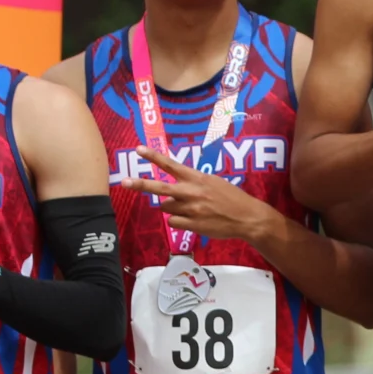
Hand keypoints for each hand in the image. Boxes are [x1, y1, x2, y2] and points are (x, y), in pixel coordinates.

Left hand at [123, 147, 278, 244]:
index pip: (171, 165)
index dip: (154, 157)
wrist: (248, 218)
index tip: (139, 149)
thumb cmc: (232, 199)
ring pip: (166, 208)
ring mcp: (191, 209)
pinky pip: (173, 222)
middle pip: (160, 187)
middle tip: (124, 181)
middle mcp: (192, 192)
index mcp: (198, 178)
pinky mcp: (192, 224)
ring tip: (191, 210)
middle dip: (141, 184)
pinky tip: (194, 220)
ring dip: (173, 208)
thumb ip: (193, 185)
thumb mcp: (215, 184)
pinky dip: (179, 222)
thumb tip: (172, 193)